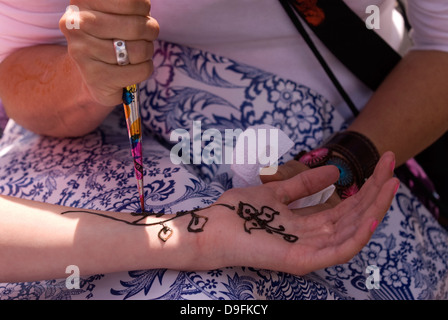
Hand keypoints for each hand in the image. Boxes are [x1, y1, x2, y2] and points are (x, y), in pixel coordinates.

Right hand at [59, 0, 158, 105]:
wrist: (93, 73)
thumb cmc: (110, 36)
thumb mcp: (114, 12)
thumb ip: (127, 5)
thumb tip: (144, 4)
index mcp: (82, 1)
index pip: (130, 2)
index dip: (143, 8)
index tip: (140, 14)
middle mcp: (77, 24)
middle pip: (136, 27)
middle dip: (151, 30)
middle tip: (148, 33)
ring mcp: (83, 52)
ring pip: (139, 50)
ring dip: (147, 51)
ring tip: (139, 51)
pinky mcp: (96, 77)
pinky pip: (141, 70)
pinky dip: (146, 68)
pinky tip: (135, 67)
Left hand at [203, 152, 397, 274]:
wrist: (211, 228)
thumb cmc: (238, 212)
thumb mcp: (277, 192)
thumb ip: (304, 185)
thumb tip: (334, 172)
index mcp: (307, 224)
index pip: (346, 207)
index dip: (365, 186)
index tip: (382, 163)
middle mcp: (312, 238)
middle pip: (353, 216)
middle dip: (375, 191)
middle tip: (392, 166)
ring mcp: (308, 251)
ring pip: (351, 232)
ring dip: (374, 208)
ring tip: (390, 184)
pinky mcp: (301, 260)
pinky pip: (337, 251)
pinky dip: (357, 236)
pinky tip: (371, 215)